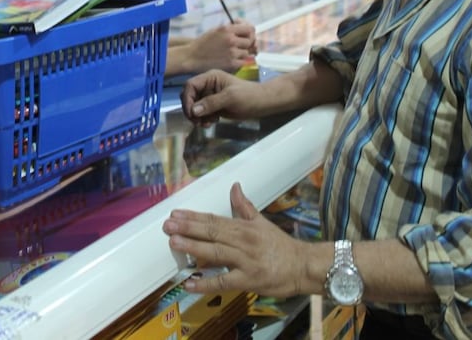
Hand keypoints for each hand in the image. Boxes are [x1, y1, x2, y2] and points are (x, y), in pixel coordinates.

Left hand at [162, 183, 309, 298]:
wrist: (303, 266)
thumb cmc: (281, 246)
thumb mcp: (262, 223)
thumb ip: (245, 206)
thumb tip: (234, 186)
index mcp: (244, 227)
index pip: (215, 220)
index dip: (194, 217)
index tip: (175, 213)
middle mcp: (242, 242)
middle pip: (212, 232)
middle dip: (188, 228)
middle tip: (168, 225)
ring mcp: (245, 261)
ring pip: (216, 253)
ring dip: (194, 247)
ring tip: (175, 242)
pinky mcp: (248, 280)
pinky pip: (224, 282)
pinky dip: (206, 284)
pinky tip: (189, 284)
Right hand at [181, 70, 264, 122]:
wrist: (262, 103)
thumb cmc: (248, 96)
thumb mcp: (230, 98)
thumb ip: (211, 103)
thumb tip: (194, 110)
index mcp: (210, 77)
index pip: (190, 86)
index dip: (187, 99)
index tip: (191, 114)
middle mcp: (208, 85)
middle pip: (190, 96)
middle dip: (191, 110)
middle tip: (197, 122)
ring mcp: (210, 96)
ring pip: (195, 106)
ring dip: (198, 116)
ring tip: (206, 123)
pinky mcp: (214, 106)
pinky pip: (202, 112)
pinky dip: (204, 119)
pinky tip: (212, 122)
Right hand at [186, 22, 257, 72]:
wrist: (191, 57)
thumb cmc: (203, 43)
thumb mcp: (216, 30)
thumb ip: (232, 29)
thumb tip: (249, 32)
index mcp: (227, 29)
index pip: (250, 28)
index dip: (249, 32)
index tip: (245, 36)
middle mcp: (231, 39)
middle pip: (250, 41)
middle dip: (246, 44)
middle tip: (238, 47)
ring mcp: (232, 52)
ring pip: (247, 52)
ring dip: (241, 54)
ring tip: (231, 54)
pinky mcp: (231, 64)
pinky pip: (243, 62)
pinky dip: (238, 62)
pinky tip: (230, 61)